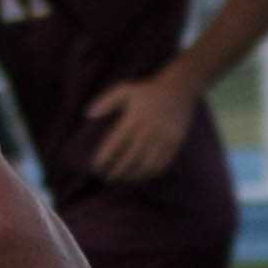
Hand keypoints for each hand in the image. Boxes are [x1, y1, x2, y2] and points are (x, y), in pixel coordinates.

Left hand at [75, 75, 199, 186]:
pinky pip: (162, 163)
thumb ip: (106, 101)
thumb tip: (88, 114)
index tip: (95, 167)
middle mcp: (150, 128)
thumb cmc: (147, 91)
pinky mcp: (175, 143)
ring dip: (132, 175)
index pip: (116, 143)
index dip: (105, 157)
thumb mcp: (125, 89)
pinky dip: (149, 173)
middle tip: (106, 178)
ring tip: (121, 179)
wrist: (180, 88)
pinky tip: (140, 176)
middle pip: (130, 157)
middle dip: (116, 170)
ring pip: (146, 164)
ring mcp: (164, 137)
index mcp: (135, 117)